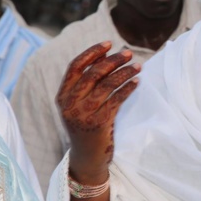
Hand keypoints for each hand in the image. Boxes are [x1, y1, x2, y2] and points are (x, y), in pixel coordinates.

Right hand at [56, 41, 139, 183]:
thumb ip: (87, 82)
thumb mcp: (79, 103)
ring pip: (107, 85)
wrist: (87, 157)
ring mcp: (83, 114)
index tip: (109, 43)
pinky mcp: (98, 123)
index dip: (92, 52)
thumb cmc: (86, 124)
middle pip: (93, 73)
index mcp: (62, 95)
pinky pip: (117, 99)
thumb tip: (106, 54)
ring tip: (138, 67)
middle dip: (113, 60)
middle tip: (129, 53)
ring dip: (125, 73)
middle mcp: (70, 104)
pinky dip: (128, 88)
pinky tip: (136, 83)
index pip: (75, 66)